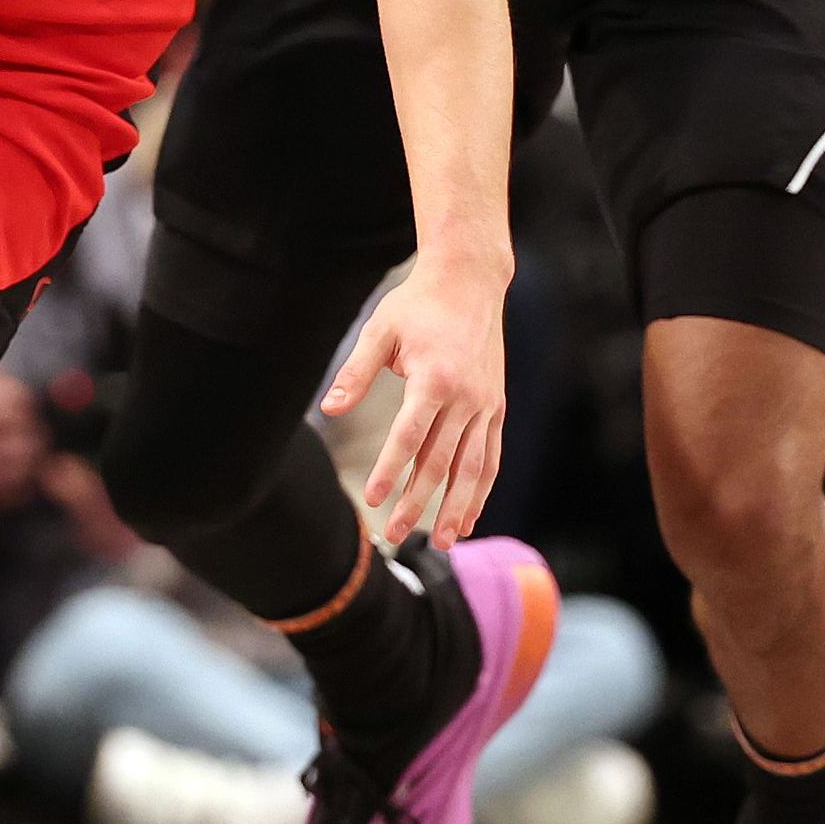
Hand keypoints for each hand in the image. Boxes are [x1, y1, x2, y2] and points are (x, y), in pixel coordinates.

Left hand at [324, 251, 508, 549]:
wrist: (470, 282)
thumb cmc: (418, 305)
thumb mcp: (380, 330)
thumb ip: (356, 373)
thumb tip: (329, 409)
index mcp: (435, 378)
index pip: (410, 437)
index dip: (389, 470)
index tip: (371, 498)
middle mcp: (466, 398)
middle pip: (439, 461)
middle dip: (417, 502)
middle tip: (394, 533)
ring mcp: (485, 405)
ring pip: (472, 468)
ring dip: (457, 507)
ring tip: (443, 541)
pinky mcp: (496, 407)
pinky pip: (490, 456)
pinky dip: (481, 489)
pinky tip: (469, 516)